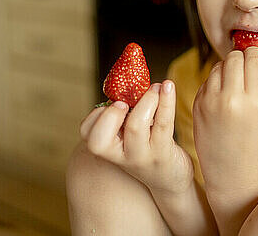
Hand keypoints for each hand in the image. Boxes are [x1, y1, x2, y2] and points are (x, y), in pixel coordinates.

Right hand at [80, 80, 193, 196]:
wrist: (170, 180)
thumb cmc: (148, 148)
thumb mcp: (130, 134)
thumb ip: (124, 113)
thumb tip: (130, 78)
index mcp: (109, 147)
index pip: (87, 133)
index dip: (96, 115)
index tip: (115, 102)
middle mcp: (121, 155)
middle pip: (101, 139)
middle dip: (111, 114)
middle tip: (126, 102)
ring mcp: (142, 157)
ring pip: (135, 127)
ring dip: (146, 100)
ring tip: (158, 87)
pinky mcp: (163, 155)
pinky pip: (163, 124)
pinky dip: (166, 102)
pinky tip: (169, 87)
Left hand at [193, 47, 257, 195]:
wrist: (230, 174)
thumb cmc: (252, 144)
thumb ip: (255, 84)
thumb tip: (248, 56)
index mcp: (254, 101)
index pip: (254, 59)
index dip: (256, 56)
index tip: (256, 59)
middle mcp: (231, 99)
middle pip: (234, 57)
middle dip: (240, 59)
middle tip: (244, 70)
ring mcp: (210, 102)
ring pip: (217, 66)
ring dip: (226, 69)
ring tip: (232, 85)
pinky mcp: (196, 105)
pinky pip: (206, 80)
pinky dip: (214, 82)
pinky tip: (220, 97)